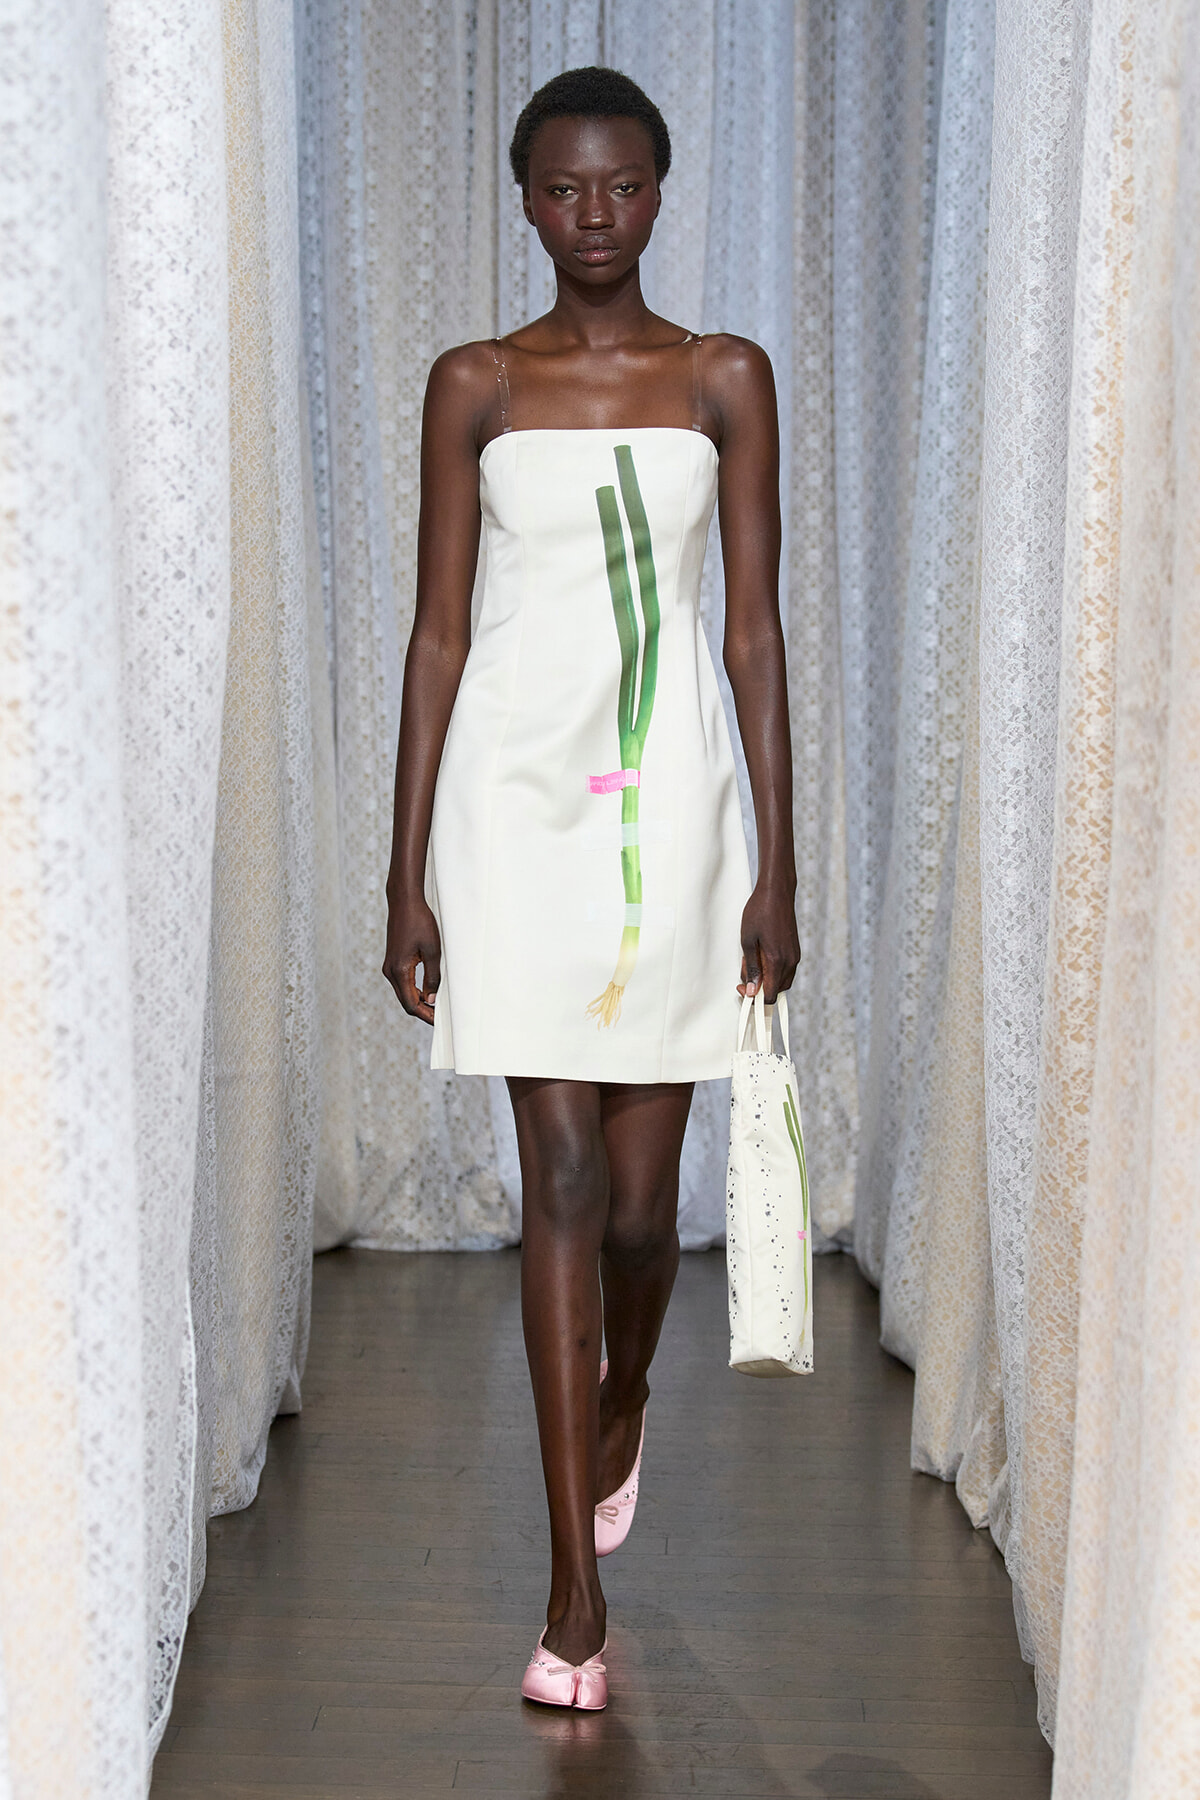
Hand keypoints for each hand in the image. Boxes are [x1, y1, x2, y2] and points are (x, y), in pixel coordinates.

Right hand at [382, 891, 441, 1025]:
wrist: (404, 902)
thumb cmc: (419, 923)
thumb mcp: (432, 951)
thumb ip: (432, 977)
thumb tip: (432, 999)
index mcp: (399, 971)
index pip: (411, 1004)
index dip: (426, 1015)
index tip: (440, 1022)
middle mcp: (390, 972)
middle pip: (406, 1002)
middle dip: (423, 1011)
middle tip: (441, 1018)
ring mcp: (389, 967)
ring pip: (404, 993)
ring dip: (419, 1002)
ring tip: (438, 1007)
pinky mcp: (393, 961)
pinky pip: (403, 983)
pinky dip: (415, 991)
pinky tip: (429, 991)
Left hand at [738, 882, 800, 1003]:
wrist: (776, 892)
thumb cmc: (760, 912)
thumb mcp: (747, 941)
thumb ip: (751, 968)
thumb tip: (751, 989)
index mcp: (777, 961)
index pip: (770, 995)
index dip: (755, 998)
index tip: (743, 988)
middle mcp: (790, 961)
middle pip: (777, 990)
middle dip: (760, 989)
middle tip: (745, 975)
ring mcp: (795, 956)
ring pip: (782, 980)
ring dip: (767, 980)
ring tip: (752, 963)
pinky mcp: (795, 950)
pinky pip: (786, 970)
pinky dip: (774, 971)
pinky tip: (761, 957)